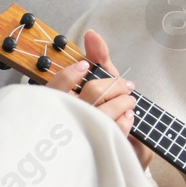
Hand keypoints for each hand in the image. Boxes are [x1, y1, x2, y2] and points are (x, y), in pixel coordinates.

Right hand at [47, 28, 154, 170]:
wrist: (117, 152)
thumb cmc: (104, 112)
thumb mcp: (102, 82)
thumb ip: (97, 57)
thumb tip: (92, 34)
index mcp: (59, 105)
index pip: (56, 87)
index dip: (70, 75)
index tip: (84, 68)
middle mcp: (68, 122)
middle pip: (92, 93)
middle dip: (116, 85)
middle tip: (126, 86)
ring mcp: (84, 138)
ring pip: (106, 111)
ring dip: (124, 101)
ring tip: (129, 100)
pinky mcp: (101, 150)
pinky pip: (116, 128)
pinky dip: (126, 119)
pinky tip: (127, 116)